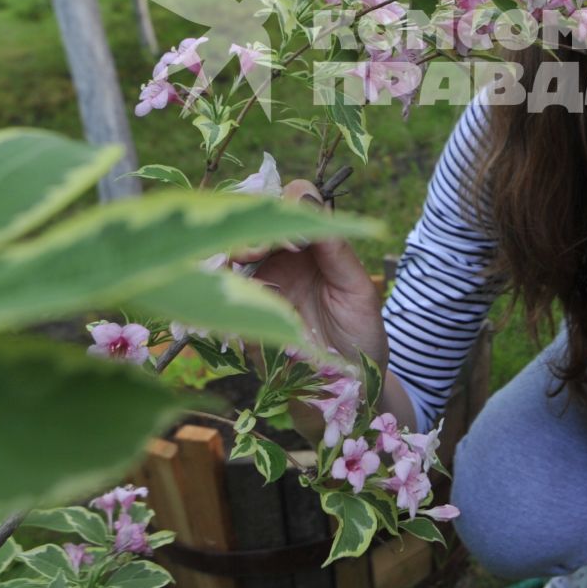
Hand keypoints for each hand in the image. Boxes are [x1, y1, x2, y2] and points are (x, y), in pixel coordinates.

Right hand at [242, 179, 389, 369]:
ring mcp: (261, 281)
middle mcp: (283, 255)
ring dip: (236, 248)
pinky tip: (240, 289)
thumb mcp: (356, 290)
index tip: (296, 236)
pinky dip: (227, 283)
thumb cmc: (360, 333)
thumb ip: (335, 249)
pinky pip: (226, 289)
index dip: (289, 205)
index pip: (294, 201)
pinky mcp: (244, 311)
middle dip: (253, 225)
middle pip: (255, 219)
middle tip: (258, 248)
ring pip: (233, 249)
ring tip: (247, 258)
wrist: (350, 386)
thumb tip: (310, 201)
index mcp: (314, 242)